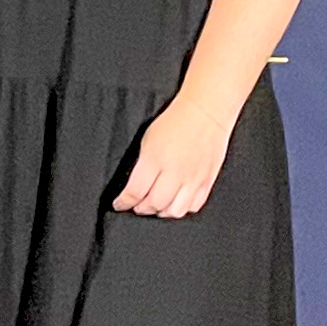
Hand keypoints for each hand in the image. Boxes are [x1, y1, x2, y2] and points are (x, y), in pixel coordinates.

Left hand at [112, 96, 233, 218]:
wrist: (205, 113)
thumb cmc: (174, 121)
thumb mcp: (147, 139)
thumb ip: (142, 165)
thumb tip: (134, 185)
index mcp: (154, 159)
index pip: (135, 191)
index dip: (124, 202)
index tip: (119, 204)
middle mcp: (175, 172)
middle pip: (155, 204)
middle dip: (141, 209)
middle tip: (136, 206)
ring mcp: (193, 179)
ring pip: (175, 210)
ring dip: (161, 212)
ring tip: (155, 207)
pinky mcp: (207, 181)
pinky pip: (194, 205)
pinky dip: (182, 209)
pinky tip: (175, 203)